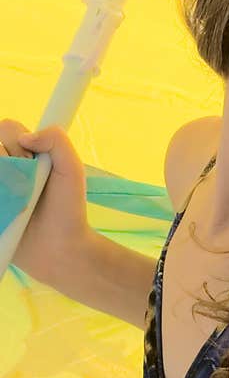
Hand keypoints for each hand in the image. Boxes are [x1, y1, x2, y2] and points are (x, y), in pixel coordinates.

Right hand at [0, 120, 89, 283]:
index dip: (16, 144)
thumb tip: (24, 135)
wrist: (58, 249)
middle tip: (27, 187)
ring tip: (17, 202)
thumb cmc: (68, 209)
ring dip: (1, 183)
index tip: (33, 163)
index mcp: (25, 152)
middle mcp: (5, 166)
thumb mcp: (72, 170)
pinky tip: (6, 211)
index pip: (6, 128)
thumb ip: (57, 141)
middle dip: (8, 164)